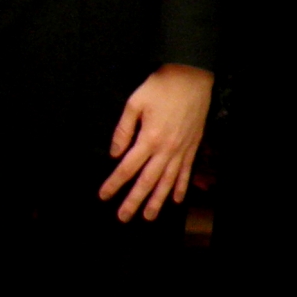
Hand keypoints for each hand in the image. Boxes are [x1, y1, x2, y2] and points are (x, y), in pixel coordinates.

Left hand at [100, 63, 211, 223]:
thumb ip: (123, 130)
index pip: (127, 167)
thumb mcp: (134, 103)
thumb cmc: (160, 87)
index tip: (104, 195)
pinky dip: (181, 187)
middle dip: (134, 201)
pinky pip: (186, 172)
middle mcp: (166, 149)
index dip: (114, 183)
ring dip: (157, 201)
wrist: (191, 79)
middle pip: (147, 181)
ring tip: (149, 217)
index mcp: (149, 138)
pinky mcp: (192, 147)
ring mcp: (181, 150)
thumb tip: (115, 153)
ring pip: (167, 182)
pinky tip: (175, 200)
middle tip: (123, 217)